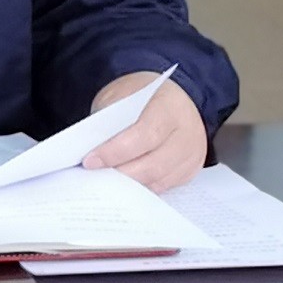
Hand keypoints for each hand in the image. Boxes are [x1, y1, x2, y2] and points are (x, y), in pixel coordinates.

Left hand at [82, 72, 206, 192]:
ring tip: (104, 182)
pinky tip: (123, 184)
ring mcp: (192, 154)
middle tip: (94, 176)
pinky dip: (141, 187)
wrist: (174, 97)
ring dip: (129, 185)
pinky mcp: (190, 170)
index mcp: (170, 106)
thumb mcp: (122, 94)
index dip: (115, 151)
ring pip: (158, 180)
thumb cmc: (143, 95)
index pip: (144, 135)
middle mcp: (187, 133)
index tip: (90, 161)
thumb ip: (111, 119)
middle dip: (120, 173)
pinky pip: (163, 187)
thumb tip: (92, 149)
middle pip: (153, 165)